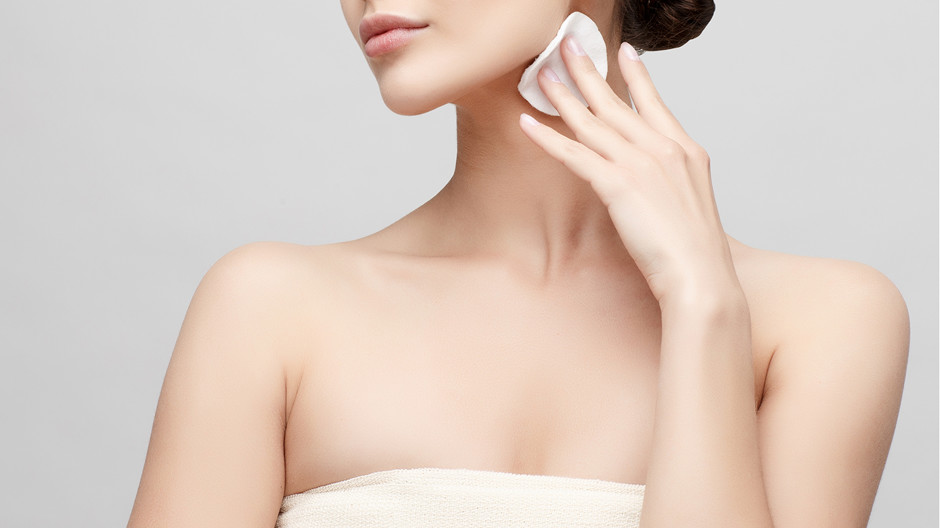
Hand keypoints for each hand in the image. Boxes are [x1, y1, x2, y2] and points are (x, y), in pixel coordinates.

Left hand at [518, 36, 740, 306]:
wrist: (701, 276)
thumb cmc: (695, 252)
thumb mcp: (691, 205)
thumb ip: (670, 182)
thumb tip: (650, 181)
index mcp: (686, 152)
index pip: (655, 104)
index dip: (637, 76)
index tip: (624, 52)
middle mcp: (664, 149)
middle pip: (617, 103)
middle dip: (589, 72)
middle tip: (569, 46)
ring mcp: (642, 164)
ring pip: (593, 122)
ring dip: (563, 96)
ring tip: (543, 74)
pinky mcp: (619, 184)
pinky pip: (575, 155)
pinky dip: (548, 138)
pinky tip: (528, 124)